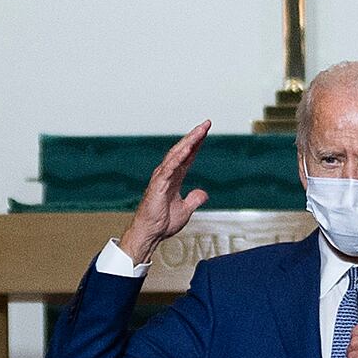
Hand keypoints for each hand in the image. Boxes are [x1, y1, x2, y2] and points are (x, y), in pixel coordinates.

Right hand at [119, 125, 212, 266]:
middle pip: (182, 150)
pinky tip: (188, 148)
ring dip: (189, 141)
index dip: (197, 144)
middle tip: (206, 123)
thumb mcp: (185, 210)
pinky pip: (170, 167)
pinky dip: (179, 157)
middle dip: (194, 136)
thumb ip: (194, 199)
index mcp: (174, 178)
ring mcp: (161, 178)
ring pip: (176, 155)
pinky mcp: (158, 185)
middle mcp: (167, 174)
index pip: (187, 157)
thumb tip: (203, 193)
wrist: (150, 234)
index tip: (206, 132)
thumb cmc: (162, 222)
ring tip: (200, 130)